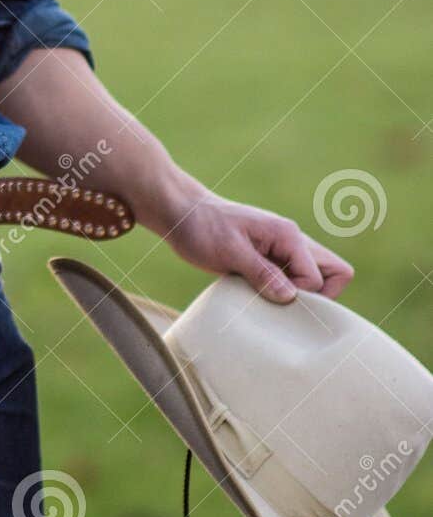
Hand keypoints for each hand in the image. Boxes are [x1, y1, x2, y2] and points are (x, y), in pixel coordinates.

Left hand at [143, 176, 353, 302]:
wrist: (183, 214)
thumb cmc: (203, 228)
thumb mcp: (229, 251)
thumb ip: (261, 272)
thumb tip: (291, 297)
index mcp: (288, 235)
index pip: (319, 278)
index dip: (301, 295)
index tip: (272, 296)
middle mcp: (294, 241)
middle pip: (334, 272)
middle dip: (318, 295)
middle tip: (282, 302)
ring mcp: (284, 250)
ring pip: (316, 276)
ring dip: (299, 294)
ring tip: (268, 298)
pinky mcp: (271, 258)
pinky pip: (294, 279)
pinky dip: (284, 291)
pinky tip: (258, 294)